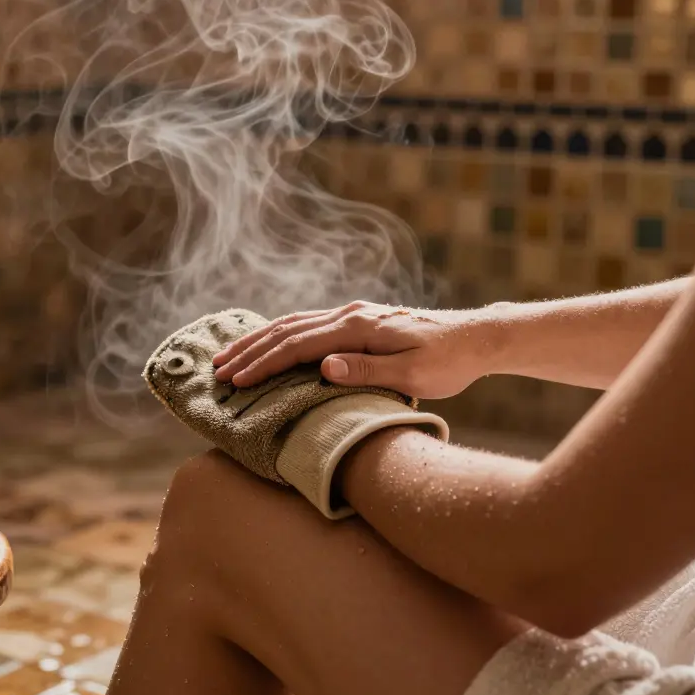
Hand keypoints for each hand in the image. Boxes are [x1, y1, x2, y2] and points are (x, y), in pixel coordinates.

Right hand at [212, 301, 498, 398]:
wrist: (477, 338)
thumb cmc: (449, 362)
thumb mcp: (414, 375)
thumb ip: (367, 371)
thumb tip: (323, 367)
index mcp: (359, 327)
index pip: (298, 346)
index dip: (263, 363)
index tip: (235, 380)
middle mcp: (351, 314)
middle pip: (287, 329)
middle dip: (249, 350)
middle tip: (217, 370)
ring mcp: (353, 314)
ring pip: (294, 323)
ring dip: (260, 340)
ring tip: (231, 357)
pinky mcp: (358, 320)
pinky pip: (308, 324)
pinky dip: (280, 334)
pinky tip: (267, 344)